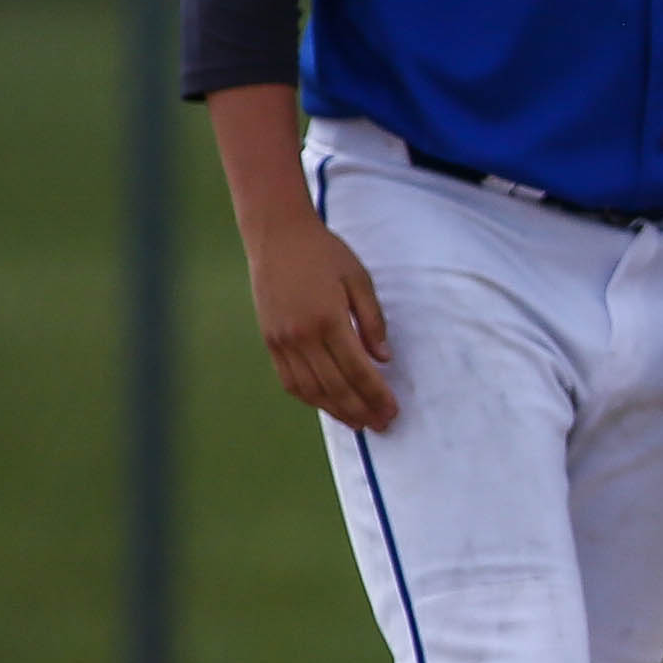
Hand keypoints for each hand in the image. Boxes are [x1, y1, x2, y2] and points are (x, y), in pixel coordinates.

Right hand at [245, 213, 395, 431]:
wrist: (277, 237)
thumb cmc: (324, 254)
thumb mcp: (359, 280)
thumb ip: (373, 321)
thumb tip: (384, 359)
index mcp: (329, 320)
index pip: (358, 370)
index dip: (377, 395)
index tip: (393, 411)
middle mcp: (301, 336)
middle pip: (335, 386)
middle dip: (361, 410)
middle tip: (381, 425)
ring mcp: (281, 341)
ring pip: (310, 389)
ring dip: (335, 410)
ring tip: (358, 423)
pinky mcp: (269, 340)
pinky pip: (289, 380)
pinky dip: (309, 397)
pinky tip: (326, 405)